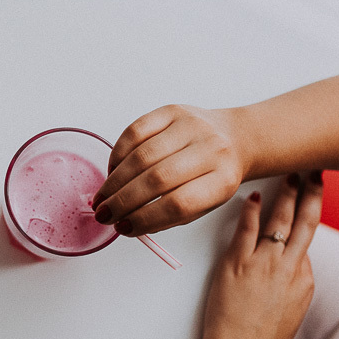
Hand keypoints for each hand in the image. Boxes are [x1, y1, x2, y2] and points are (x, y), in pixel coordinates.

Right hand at [92, 105, 247, 235]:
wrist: (236, 139)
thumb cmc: (216, 175)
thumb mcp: (205, 203)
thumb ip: (170, 216)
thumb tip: (127, 223)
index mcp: (223, 180)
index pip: (179, 204)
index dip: (146, 218)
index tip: (124, 228)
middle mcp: (210, 149)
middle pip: (157, 179)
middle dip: (124, 201)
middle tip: (104, 214)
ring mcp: (191, 126)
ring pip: (142, 156)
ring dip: (116, 180)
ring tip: (103, 196)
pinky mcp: (172, 110)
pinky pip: (135, 131)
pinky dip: (118, 154)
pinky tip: (113, 170)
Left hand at [190, 172, 320, 338]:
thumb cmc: (259, 337)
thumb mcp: (289, 308)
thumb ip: (291, 280)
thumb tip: (290, 259)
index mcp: (304, 280)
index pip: (309, 238)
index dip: (312, 212)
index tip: (314, 191)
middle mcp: (288, 269)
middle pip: (305, 223)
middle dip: (310, 194)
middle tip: (313, 170)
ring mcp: (263, 266)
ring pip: (279, 222)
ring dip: (285, 195)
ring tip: (289, 174)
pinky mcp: (237, 266)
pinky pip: (245, 231)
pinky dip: (248, 211)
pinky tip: (251, 196)